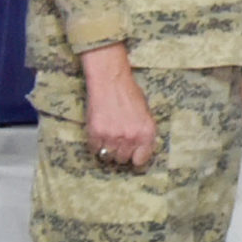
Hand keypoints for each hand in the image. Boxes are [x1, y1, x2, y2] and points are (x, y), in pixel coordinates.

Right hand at [79, 44, 158, 170]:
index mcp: (147, 132)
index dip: (135, 158)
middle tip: (117, 141)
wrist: (110, 81)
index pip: (141, 160)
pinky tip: (98, 132)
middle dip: (120, 152)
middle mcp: (131, 137)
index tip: (131, 155)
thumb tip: (140, 149)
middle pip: (122, 159)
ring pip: (108, 157)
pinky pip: (94, 149)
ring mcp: (113, 136)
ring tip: (107, 136)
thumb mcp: (145, 114)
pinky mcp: (96, 133)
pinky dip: (95, 143)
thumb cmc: (129, 94)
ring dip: (107, 149)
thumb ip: (143, 132)